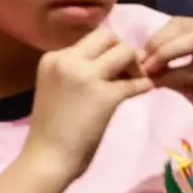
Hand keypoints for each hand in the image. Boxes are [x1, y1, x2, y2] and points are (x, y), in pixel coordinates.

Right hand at [24, 26, 153, 181]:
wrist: (48, 156)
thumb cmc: (51, 127)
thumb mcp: (55, 87)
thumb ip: (74, 71)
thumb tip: (106, 62)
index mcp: (52, 58)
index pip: (89, 38)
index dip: (107, 50)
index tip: (113, 67)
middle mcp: (67, 60)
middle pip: (108, 36)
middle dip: (123, 51)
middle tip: (128, 72)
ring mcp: (86, 76)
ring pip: (124, 51)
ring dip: (136, 65)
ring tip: (136, 81)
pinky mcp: (105, 96)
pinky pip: (136, 81)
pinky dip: (144, 85)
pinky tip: (143, 91)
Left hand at [142, 17, 192, 141]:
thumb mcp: (187, 78)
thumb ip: (167, 65)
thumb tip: (137, 58)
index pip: (181, 23)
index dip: (157, 36)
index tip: (140, 54)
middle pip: (185, 27)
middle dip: (158, 43)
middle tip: (141, 62)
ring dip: (165, 53)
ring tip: (149, 69)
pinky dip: (174, 74)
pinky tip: (160, 84)